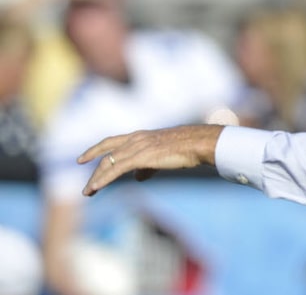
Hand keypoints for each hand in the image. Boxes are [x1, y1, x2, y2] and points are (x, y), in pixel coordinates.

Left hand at [77, 125, 224, 195]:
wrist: (197, 143)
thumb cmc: (186, 148)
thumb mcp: (163, 155)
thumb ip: (147, 166)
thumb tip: (137, 178)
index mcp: (140, 136)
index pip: (112, 142)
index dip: (95, 150)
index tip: (82, 159)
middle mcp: (135, 139)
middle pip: (107, 154)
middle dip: (94, 170)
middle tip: (87, 188)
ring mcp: (137, 147)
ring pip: (109, 163)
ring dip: (96, 179)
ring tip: (88, 192)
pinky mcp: (140, 157)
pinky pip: (116, 170)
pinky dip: (103, 179)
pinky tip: (95, 188)